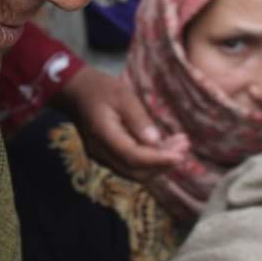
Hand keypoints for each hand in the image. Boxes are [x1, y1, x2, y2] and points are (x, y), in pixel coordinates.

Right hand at [55, 65, 190, 182]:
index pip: (133, 157)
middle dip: (163, 164)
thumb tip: (155, 142)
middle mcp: (101, 152)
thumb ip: (138, 119)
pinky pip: (130, 165)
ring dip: (158, 163)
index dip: (157, 160)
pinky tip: (165, 147)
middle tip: (185, 147)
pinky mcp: (107, 156)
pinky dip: (149, 160)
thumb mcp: (122, 96)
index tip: (180, 156)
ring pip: (134, 171)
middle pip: (135, 171)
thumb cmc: (100, 89)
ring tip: (181, 145)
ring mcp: (102, 157)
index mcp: (103, 135)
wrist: (76, 91)